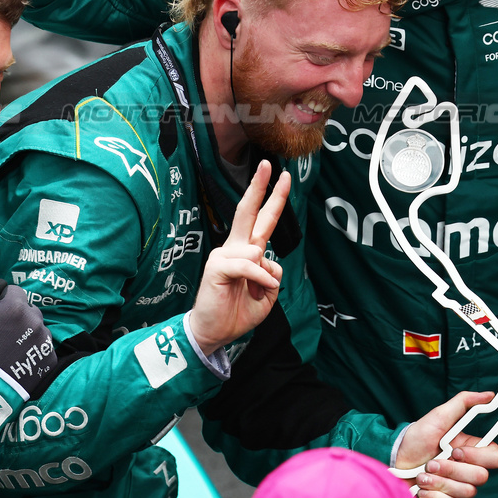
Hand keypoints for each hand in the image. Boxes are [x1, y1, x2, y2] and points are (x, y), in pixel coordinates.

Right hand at [0, 279, 57, 397]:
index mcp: (16, 307)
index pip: (14, 291)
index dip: (0, 301)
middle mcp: (36, 321)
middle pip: (28, 309)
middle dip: (16, 316)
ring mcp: (45, 342)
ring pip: (37, 328)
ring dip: (26, 332)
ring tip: (8, 348)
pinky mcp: (50, 360)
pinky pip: (43, 347)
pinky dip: (32, 350)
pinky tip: (17, 359)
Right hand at [186, 161, 287, 353]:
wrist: (214, 333)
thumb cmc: (237, 313)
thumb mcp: (266, 294)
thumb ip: (271, 273)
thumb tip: (264, 259)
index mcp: (246, 252)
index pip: (261, 220)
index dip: (273, 199)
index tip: (284, 177)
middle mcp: (234, 248)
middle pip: (248, 212)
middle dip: (260, 187)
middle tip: (268, 164)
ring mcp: (223, 255)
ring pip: (256, 249)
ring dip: (263, 277)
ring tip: (252, 294)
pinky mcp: (217, 266)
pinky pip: (248, 264)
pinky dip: (258, 279)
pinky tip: (255, 291)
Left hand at [397, 391, 497, 497]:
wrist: (394, 461)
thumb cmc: (416, 438)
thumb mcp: (439, 416)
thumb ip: (464, 402)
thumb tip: (489, 395)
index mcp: (471, 449)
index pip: (495, 457)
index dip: (477, 457)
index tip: (456, 451)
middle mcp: (468, 469)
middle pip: (481, 477)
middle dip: (450, 469)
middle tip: (431, 462)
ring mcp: (460, 487)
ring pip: (467, 492)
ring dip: (440, 482)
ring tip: (423, 474)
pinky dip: (434, 495)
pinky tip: (424, 487)